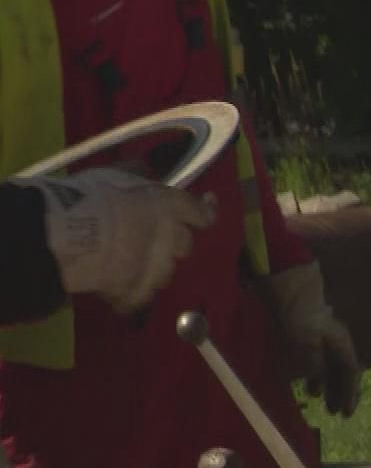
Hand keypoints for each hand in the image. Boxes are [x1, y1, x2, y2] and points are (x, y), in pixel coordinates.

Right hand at [16, 167, 214, 312]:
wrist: (68, 235)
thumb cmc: (90, 198)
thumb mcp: (116, 175)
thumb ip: (139, 175)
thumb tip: (148, 171)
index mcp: (171, 207)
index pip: (202, 213)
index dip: (204, 211)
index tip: (205, 209)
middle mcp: (172, 239)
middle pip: (184, 245)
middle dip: (171, 243)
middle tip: (149, 239)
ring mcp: (157, 269)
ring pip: (164, 272)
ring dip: (152, 269)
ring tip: (126, 263)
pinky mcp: (137, 292)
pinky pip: (139, 296)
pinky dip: (129, 294)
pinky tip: (115, 290)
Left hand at [267, 262, 361, 416]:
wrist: (288, 291)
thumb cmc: (300, 318)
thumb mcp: (306, 344)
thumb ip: (313, 364)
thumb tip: (316, 379)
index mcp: (341, 345)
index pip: (351, 373)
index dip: (349, 394)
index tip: (345, 413)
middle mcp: (336, 343)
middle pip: (343, 372)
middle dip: (339, 392)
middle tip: (335, 412)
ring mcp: (323, 339)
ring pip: (330, 367)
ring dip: (326, 384)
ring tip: (318, 399)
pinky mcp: (307, 337)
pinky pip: (316, 360)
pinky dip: (313, 374)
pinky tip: (304, 382)